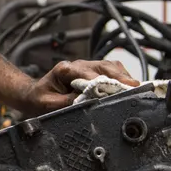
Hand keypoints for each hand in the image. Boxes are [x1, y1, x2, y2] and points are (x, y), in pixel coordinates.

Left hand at [18, 59, 139, 115]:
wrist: (34, 94)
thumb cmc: (40, 99)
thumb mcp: (49, 104)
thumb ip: (68, 102)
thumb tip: (89, 102)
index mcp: (65, 70)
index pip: (87, 73)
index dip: (103, 81)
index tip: (116, 88)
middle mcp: (77, 65)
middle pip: (103, 66)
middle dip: (119, 77)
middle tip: (135, 87)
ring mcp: (86, 67)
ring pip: (109, 66)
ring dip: (123, 76)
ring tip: (135, 88)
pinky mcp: (93, 71)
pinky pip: (111, 70)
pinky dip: (121, 77)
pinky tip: (129, 86)